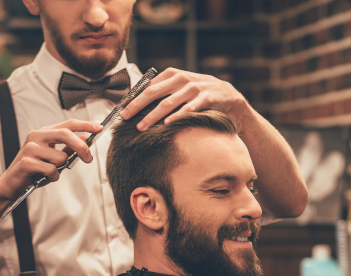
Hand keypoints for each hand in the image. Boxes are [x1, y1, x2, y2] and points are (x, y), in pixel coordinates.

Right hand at [0, 120, 100, 199]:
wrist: (12, 184)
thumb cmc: (34, 171)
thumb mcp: (54, 157)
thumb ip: (68, 148)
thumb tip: (86, 138)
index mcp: (43, 133)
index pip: (68, 124)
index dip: (85, 125)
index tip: (99, 128)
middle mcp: (36, 137)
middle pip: (66, 134)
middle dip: (81, 147)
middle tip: (88, 159)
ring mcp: (30, 148)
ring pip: (60, 157)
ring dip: (60, 168)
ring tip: (48, 172)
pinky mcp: (27, 161)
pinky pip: (52, 170)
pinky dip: (52, 177)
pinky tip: (43, 177)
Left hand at [119, 68, 247, 130]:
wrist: (228, 96)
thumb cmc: (199, 94)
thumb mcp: (180, 87)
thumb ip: (163, 90)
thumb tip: (137, 101)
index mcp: (172, 74)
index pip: (147, 86)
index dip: (133, 98)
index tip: (121, 110)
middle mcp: (181, 79)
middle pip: (153, 93)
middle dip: (137, 106)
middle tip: (125, 118)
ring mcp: (194, 88)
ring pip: (168, 102)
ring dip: (153, 116)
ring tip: (142, 127)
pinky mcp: (206, 97)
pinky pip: (188, 108)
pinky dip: (177, 116)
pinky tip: (167, 125)